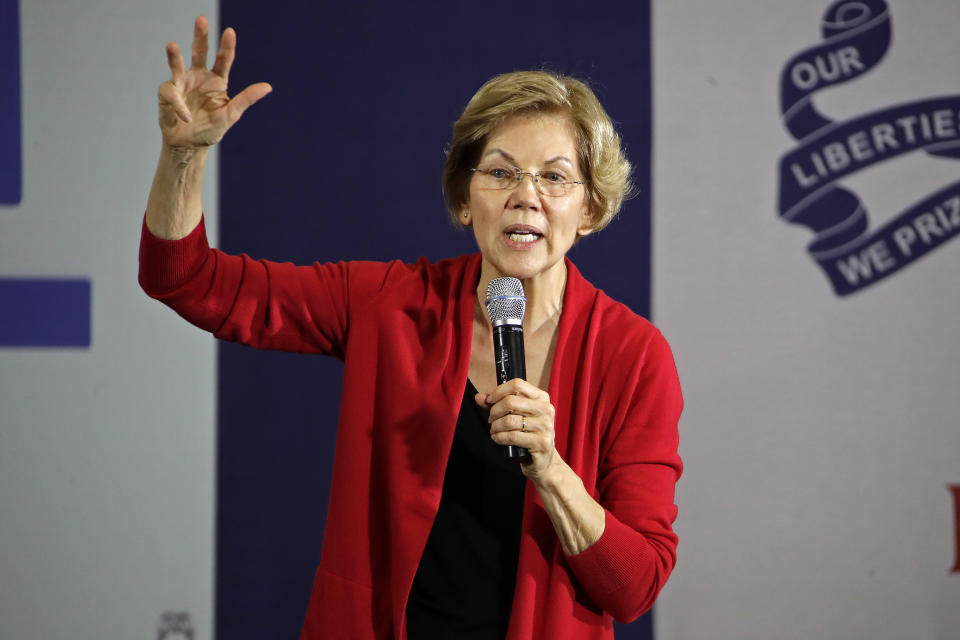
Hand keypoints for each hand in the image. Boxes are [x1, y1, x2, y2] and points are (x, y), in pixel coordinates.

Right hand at [157, 16, 271, 148]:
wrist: (191, 145)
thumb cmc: (211, 129)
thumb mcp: (231, 114)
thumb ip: (247, 99)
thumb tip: (268, 86)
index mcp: (217, 80)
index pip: (223, 60)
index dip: (227, 47)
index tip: (230, 32)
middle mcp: (199, 77)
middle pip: (199, 52)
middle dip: (200, 36)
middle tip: (202, 20)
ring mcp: (182, 83)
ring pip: (177, 64)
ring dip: (174, 56)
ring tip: (172, 45)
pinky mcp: (168, 93)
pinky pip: (172, 94)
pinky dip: (179, 105)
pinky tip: (186, 116)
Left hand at [476, 378, 560, 480]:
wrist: (544, 460)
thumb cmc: (529, 434)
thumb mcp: (517, 416)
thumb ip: (498, 404)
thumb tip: (479, 397)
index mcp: (542, 398)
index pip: (517, 384)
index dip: (499, 391)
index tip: (489, 400)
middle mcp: (546, 410)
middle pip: (510, 402)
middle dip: (494, 411)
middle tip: (491, 419)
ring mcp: (545, 427)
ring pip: (509, 420)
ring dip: (495, 426)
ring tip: (494, 430)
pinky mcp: (541, 443)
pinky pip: (512, 437)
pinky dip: (499, 437)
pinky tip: (497, 438)